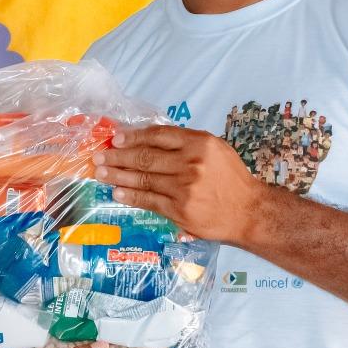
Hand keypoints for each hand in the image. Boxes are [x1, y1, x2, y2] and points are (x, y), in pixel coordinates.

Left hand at [94, 125, 265, 243]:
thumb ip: (186, 143)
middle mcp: (191, 163)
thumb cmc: (231, 179)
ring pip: (143, 178)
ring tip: (100, 173)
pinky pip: (149, 200)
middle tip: (99, 156)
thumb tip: (149, 139)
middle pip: (145, 157)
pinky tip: (117, 192)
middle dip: (117, 156)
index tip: (116, 138)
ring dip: (118, 175)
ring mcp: (184, 187)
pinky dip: (131, 196)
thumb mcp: (215, 150)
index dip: (133, 136)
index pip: (158, 135)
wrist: (249, 211)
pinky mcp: (180, 209)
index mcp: (199, 143)